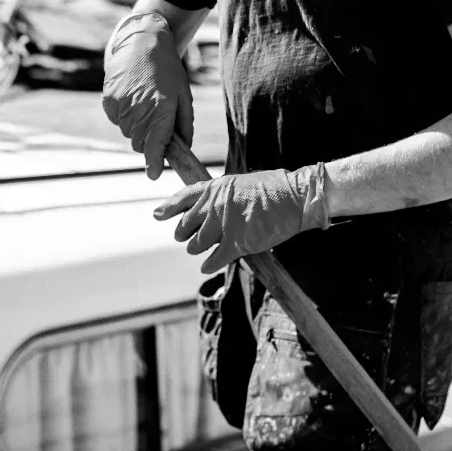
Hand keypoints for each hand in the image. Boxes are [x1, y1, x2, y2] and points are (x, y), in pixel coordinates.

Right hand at [101, 12, 191, 178]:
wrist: (141, 42)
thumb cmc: (167, 69)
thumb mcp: (184, 94)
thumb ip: (184, 123)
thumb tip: (184, 147)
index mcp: (162, 108)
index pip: (155, 146)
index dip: (154, 163)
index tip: (153, 174)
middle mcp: (139, 109)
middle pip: (141, 144)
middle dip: (150, 140)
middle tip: (156, 120)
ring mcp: (121, 105)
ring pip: (128, 133)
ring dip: (137, 127)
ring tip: (145, 102)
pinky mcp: (108, 101)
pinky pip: (117, 121)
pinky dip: (124, 116)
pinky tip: (132, 97)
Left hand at [154, 164, 331, 274]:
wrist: (294, 197)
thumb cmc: (272, 189)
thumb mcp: (240, 183)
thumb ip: (220, 196)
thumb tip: (207, 211)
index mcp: (215, 187)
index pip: (183, 198)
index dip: (168, 208)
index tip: (157, 215)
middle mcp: (214, 205)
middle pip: (185, 227)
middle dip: (185, 235)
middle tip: (189, 239)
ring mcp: (224, 224)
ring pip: (196, 246)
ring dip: (198, 250)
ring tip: (205, 250)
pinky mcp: (236, 243)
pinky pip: (214, 260)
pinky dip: (210, 265)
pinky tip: (208, 266)